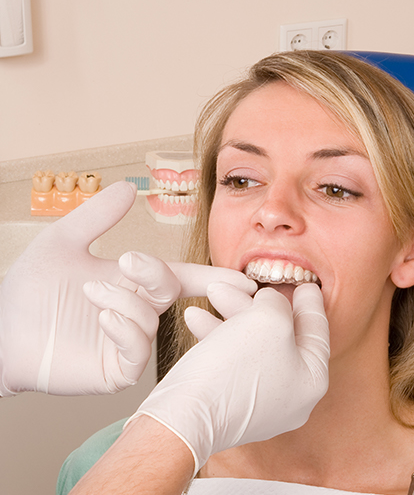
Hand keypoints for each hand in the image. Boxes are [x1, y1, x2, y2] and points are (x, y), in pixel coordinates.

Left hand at [0, 182, 255, 396]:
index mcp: (132, 283)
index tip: (240, 278)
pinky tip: (104, 317)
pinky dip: (126, 330)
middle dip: (155, 275)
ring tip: (93, 294)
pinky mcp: (115, 369)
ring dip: (126, 302)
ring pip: (152, 321)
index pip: (181, 278)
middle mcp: (136, 311)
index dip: (210, 277)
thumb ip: (98, 216)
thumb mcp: (63, 242)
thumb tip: (128, 187)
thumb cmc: (29, 289)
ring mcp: (126, 342)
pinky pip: (138, 352)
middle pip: (170, 292)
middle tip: (128, 262)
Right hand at [128, 282, 329, 475]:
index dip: (310, 302)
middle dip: (258, 304)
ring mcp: (261, 404)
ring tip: (213, 292)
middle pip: (281, 336)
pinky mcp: (231, 405)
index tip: (308, 284)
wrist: (185, 416)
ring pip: (252, 345)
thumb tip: (271, 301)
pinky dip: (217, 337)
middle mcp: (291, 396)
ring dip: (232, 315)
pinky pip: (232, 361)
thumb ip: (278, 303)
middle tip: (246, 282)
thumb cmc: (234, 368)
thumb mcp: (268, 319)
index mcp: (312, 380)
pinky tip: (196, 317)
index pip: (317, 331)